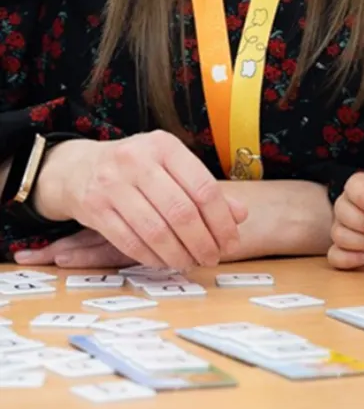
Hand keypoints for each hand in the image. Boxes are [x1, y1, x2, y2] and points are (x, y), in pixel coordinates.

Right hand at [31, 132, 248, 268]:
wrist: (79, 168)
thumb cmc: (136, 168)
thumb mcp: (170, 166)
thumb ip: (203, 188)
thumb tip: (240, 215)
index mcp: (164, 145)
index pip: (202, 187)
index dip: (221, 220)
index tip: (230, 241)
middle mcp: (137, 160)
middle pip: (181, 211)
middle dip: (202, 242)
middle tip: (212, 258)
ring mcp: (113, 184)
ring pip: (155, 231)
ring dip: (178, 254)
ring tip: (191, 262)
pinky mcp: (94, 208)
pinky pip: (130, 242)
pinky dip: (152, 258)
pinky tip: (165, 262)